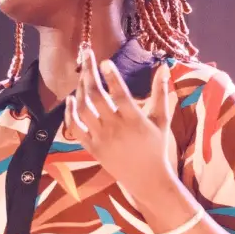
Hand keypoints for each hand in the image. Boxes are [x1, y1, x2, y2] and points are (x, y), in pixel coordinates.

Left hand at [64, 51, 175, 204]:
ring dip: (79, 89)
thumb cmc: (157, 146)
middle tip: (86, 54)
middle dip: (88, 73)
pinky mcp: (92, 148)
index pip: (120, 95)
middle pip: (96, 98)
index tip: (105, 61)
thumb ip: (161, 93)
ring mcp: (101, 139)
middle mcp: (116, 129)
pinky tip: (71, 99)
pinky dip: (70, 113)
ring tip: (82, 74)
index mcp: (135, 121)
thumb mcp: (162, 120)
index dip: (112, 77)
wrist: (147, 179)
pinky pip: (75, 129)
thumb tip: (164, 67)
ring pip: (83, 110)